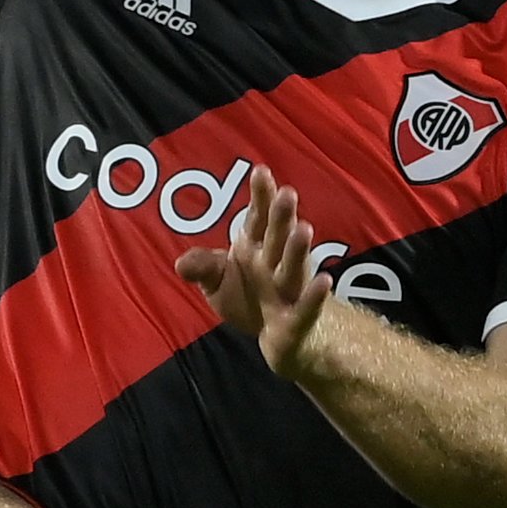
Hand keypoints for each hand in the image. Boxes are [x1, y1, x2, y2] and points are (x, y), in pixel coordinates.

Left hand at [175, 180, 336, 379]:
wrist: (282, 336)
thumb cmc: (250, 297)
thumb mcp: (217, 282)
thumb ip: (203, 267)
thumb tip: (181, 264)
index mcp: (256, 248)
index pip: (258, 218)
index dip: (261, 196)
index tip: (260, 171)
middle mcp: (274, 263)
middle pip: (277, 237)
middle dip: (281, 216)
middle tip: (287, 193)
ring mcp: (288, 290)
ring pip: (293, 266)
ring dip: (297, 249)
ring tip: (304, 228)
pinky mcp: (297, 318)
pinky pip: (307, 306)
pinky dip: (314, 295)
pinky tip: (325, 280)